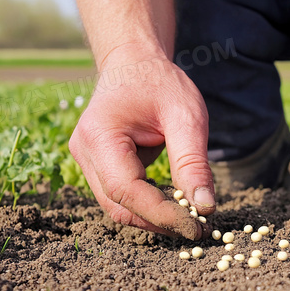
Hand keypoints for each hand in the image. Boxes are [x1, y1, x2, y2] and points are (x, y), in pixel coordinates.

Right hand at [69, 49, 214, 239]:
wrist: (135, 63)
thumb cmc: (160, 82)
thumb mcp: (186, 116)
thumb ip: (192, 162)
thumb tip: (205, 207)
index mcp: (100, 135)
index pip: (126, 190)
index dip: (160, 214)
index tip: (195, 225)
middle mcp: (84, 151)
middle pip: (118, 205)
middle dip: (159, 221)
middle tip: (199, 228)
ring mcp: (86, 160)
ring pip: (118, 206)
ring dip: (154, 217)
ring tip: (190, 219)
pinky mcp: (97, 166)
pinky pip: (121, 196)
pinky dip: (148, 205)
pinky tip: (175, 204)